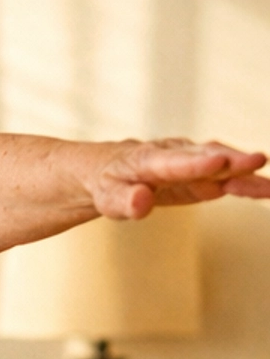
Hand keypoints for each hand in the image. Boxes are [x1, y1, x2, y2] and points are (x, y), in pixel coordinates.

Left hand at [90, 136, 269, 219]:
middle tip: (258, 161)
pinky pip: (227, 177)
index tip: (217, 162)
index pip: (174, 162)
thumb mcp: (106, 196)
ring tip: (269, 187)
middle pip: (206, 157)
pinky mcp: (202, 173)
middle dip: (231, 160)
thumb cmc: (106, 183)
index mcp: (148, 160)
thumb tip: (140, 204)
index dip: (195, 164)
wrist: (111, 169)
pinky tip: (266, 190)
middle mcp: (175, 154)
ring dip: (246, 172)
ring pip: (222, 164)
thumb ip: (123, 201)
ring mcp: (192, 161)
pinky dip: (246, 182)